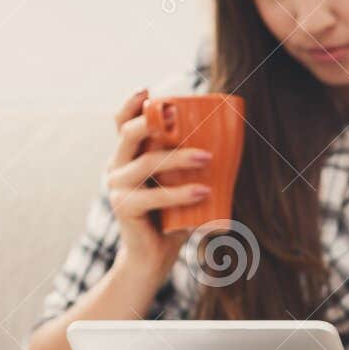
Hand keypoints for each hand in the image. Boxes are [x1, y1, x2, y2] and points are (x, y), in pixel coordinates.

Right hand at [105, 89, 215, 279]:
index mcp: (128, 157)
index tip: (148, 91)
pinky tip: (203, 193)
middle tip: (180, 119)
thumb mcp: (181, 186)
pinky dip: (179, 194)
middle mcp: (117, 167)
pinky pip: (152, 196)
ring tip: (208, 158)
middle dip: (153, 121)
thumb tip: (232, 146)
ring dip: (178, 158)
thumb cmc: (172, 218)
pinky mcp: (124, 208)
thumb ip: (192, 167)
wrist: (153, 257)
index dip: (131, 106)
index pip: (123, 124)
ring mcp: (117, 187)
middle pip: (128, 134)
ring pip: (146, 163)